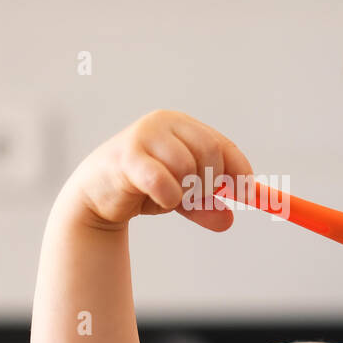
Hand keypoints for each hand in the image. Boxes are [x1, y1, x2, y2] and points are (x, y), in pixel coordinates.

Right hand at [68, 110, 253, 231]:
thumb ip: (205, 206)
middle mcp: (164, 123)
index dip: (238, 170)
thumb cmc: (141, 188)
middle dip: (210, 183)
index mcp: (181, 125)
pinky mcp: (127, 157)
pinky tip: (162, 201)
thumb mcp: (181, 197)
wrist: (96, 196)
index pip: (222, 144)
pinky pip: (164, 181)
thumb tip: (228, 220)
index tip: (247, 194)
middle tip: (196, 200)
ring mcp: (144, 136)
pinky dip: (170, 197)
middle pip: (210, 152)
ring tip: (172, 198)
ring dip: (186, 192)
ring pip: (188, 167)